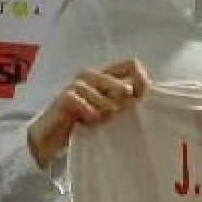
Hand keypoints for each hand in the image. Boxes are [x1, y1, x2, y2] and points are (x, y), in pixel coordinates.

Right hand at [27, 59, 150, 167]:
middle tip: (119, 112)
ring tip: (102, 120)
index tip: (141, 97)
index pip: (131, 64)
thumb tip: (149, 91)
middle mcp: (92, 76)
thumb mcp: (109, 110)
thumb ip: (127, 100)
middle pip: (118, 81)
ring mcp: (77, 85)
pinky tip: (89, 122)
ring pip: (101, 94)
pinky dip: (89, 114)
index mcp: (106, 75)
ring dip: (105, 110)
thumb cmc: (83, 121)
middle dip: (122, 100)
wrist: (51, 137)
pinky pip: (82, 102)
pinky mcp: (65, 98)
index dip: (141, 79)